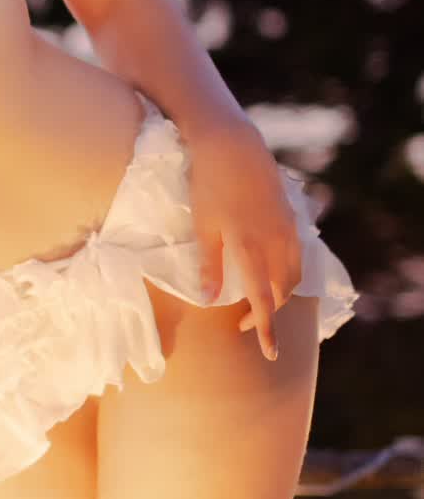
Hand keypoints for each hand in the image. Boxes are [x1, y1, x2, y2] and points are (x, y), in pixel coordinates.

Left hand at [184, 120, 304, 362]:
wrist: (232, 145)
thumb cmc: (209, 185)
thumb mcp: (203, 227)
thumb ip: (209, 265)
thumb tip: (209, 299)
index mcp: (252, 249)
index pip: (264, 301)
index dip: (266, 329)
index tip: (270, 354)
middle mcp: (277, 242)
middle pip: (282, 291)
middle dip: (268, 312)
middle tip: (243, 323)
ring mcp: (287, 228)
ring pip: (294, 273)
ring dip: (281, 292)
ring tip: (260, 300)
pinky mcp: (289, 214)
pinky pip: (296, 252)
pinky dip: (288, 269)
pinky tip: (274, 270)